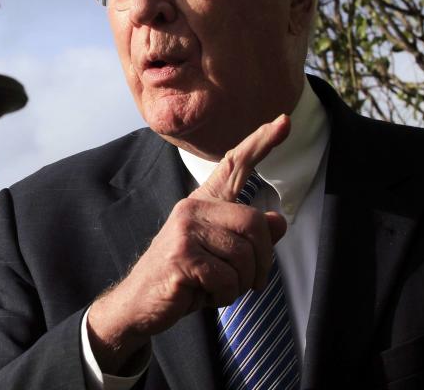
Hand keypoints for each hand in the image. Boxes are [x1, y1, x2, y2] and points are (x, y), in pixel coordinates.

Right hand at [86, 115, 290, 372]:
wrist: (139, 303)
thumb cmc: (184, 278)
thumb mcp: (221, 256)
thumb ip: (249, 237)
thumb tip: (278, 221)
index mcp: (203, 203)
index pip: (235, 165)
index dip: (261, 143)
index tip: (284, 121)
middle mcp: (192, 207)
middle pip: (255, 222)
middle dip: (262, 262)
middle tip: (249, 283)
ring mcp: (185, 229)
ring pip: (244, 255)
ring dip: (240, 284)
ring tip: (216, 287)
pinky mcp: (182, 255)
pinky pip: (228, 278)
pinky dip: (224, 295)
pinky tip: (203, 294)